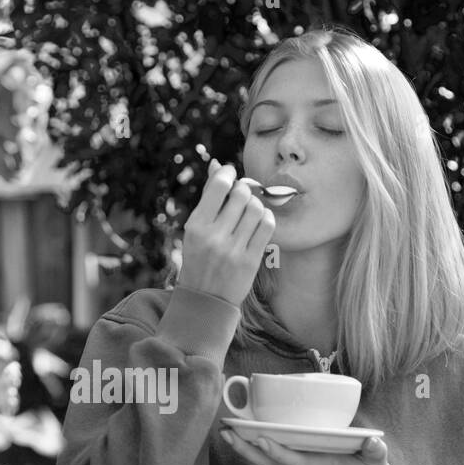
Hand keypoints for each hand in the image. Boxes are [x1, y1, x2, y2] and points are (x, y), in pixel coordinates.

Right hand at [177, 158, 275, 306]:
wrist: (205, 300)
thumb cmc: (199, 258)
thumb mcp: (195, 229)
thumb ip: (208, 196)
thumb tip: (217, 164)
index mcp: (196, 226)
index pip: (219, 185)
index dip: (229, 174)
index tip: (231, 176)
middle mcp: (214, 237)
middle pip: (241, 194)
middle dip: (244, 189)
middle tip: (242, 194)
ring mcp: (233, 250)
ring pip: (256, 208)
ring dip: (256, 204)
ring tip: (250, 210)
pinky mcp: (250, 260)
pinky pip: (267, 225)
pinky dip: (266, 217)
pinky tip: (259, 222)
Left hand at [221, 429, 388, 464]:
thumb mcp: (377, 464)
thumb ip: (376, 451)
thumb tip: (374, 442)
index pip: (298, 463)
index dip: (278, 452)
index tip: (261, 440)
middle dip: (248, 450)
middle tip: (227, 433)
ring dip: (248, 452)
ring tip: (228, 434)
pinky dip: (260, 458)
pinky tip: (245, 443)